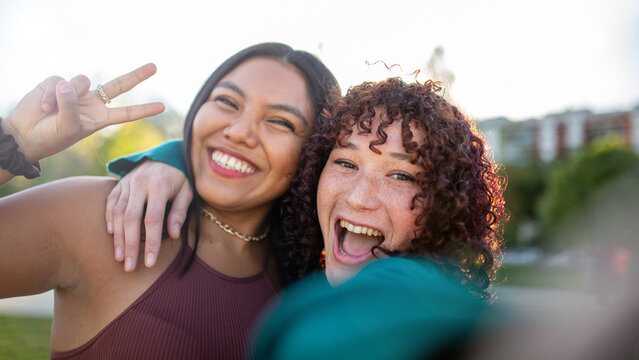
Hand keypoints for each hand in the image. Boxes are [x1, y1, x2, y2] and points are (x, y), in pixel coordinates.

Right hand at [2, 64, 163, 162]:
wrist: (24, 135)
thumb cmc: (49, 138)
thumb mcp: (67, 129)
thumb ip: (72, 108)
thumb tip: (69, 85)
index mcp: (100, 118)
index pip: (126, 113)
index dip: (143, 109)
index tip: (162, 107)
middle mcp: (91, 103)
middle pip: (118, 86)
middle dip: (136, 76)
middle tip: (155, 67)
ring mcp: (76, 92)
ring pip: (83, 80)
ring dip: (68, 94)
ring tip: (53, 110)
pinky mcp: (57, 83)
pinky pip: (60, 81)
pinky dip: (52, 93)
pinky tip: (45, 106)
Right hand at [105, 160, 191, 270]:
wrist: (164, 156)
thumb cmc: (179, 178)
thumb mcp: (187, 191)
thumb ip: (180, 212)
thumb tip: (173, 235)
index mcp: (159, 185)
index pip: (153, 219)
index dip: (151, 242)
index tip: (149, 262)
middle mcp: (140, 182)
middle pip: (131, 219)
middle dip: (130, 245)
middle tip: (130, 267)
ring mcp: (127, 182)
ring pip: (118, 213)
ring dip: (118, 237)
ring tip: (120, 257)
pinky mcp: (118, 184)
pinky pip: (110, 203)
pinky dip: (110, 219)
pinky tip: (112, 235)